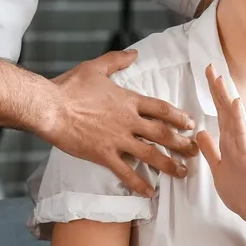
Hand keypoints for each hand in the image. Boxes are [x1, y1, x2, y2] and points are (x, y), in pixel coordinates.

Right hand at [42, 49, 198, 196]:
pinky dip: (139, 183)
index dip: (178, 117)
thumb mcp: (95, 67)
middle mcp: (128, 121)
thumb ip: (117, 60)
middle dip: (181, 143)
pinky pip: (126, 172)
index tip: (190, 124)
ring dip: (169, 165)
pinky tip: (150, 193)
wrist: (50, 107)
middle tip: (195, 151)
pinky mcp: (104, 155)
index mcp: (128, 100)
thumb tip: (134, 53)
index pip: (161, 109)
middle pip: (162, 134)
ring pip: (150, 155)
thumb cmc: (70, 86)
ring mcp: (118, 140)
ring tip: (183, 173)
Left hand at [196, 64, 245, 226]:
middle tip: (210, 66)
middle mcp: (236, 141)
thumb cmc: (242, 192)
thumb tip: (200, 132)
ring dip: (227, 98)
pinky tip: (236, 104)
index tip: (208, 75)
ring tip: (221, 78)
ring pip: (233, 118)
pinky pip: (241, 136)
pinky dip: (238, 119)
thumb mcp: (217, 169)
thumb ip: (210, 150)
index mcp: (228, 142)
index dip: (213, 94)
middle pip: (225, 110)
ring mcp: (243, 148)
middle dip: (218, 88)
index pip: (219, 113)